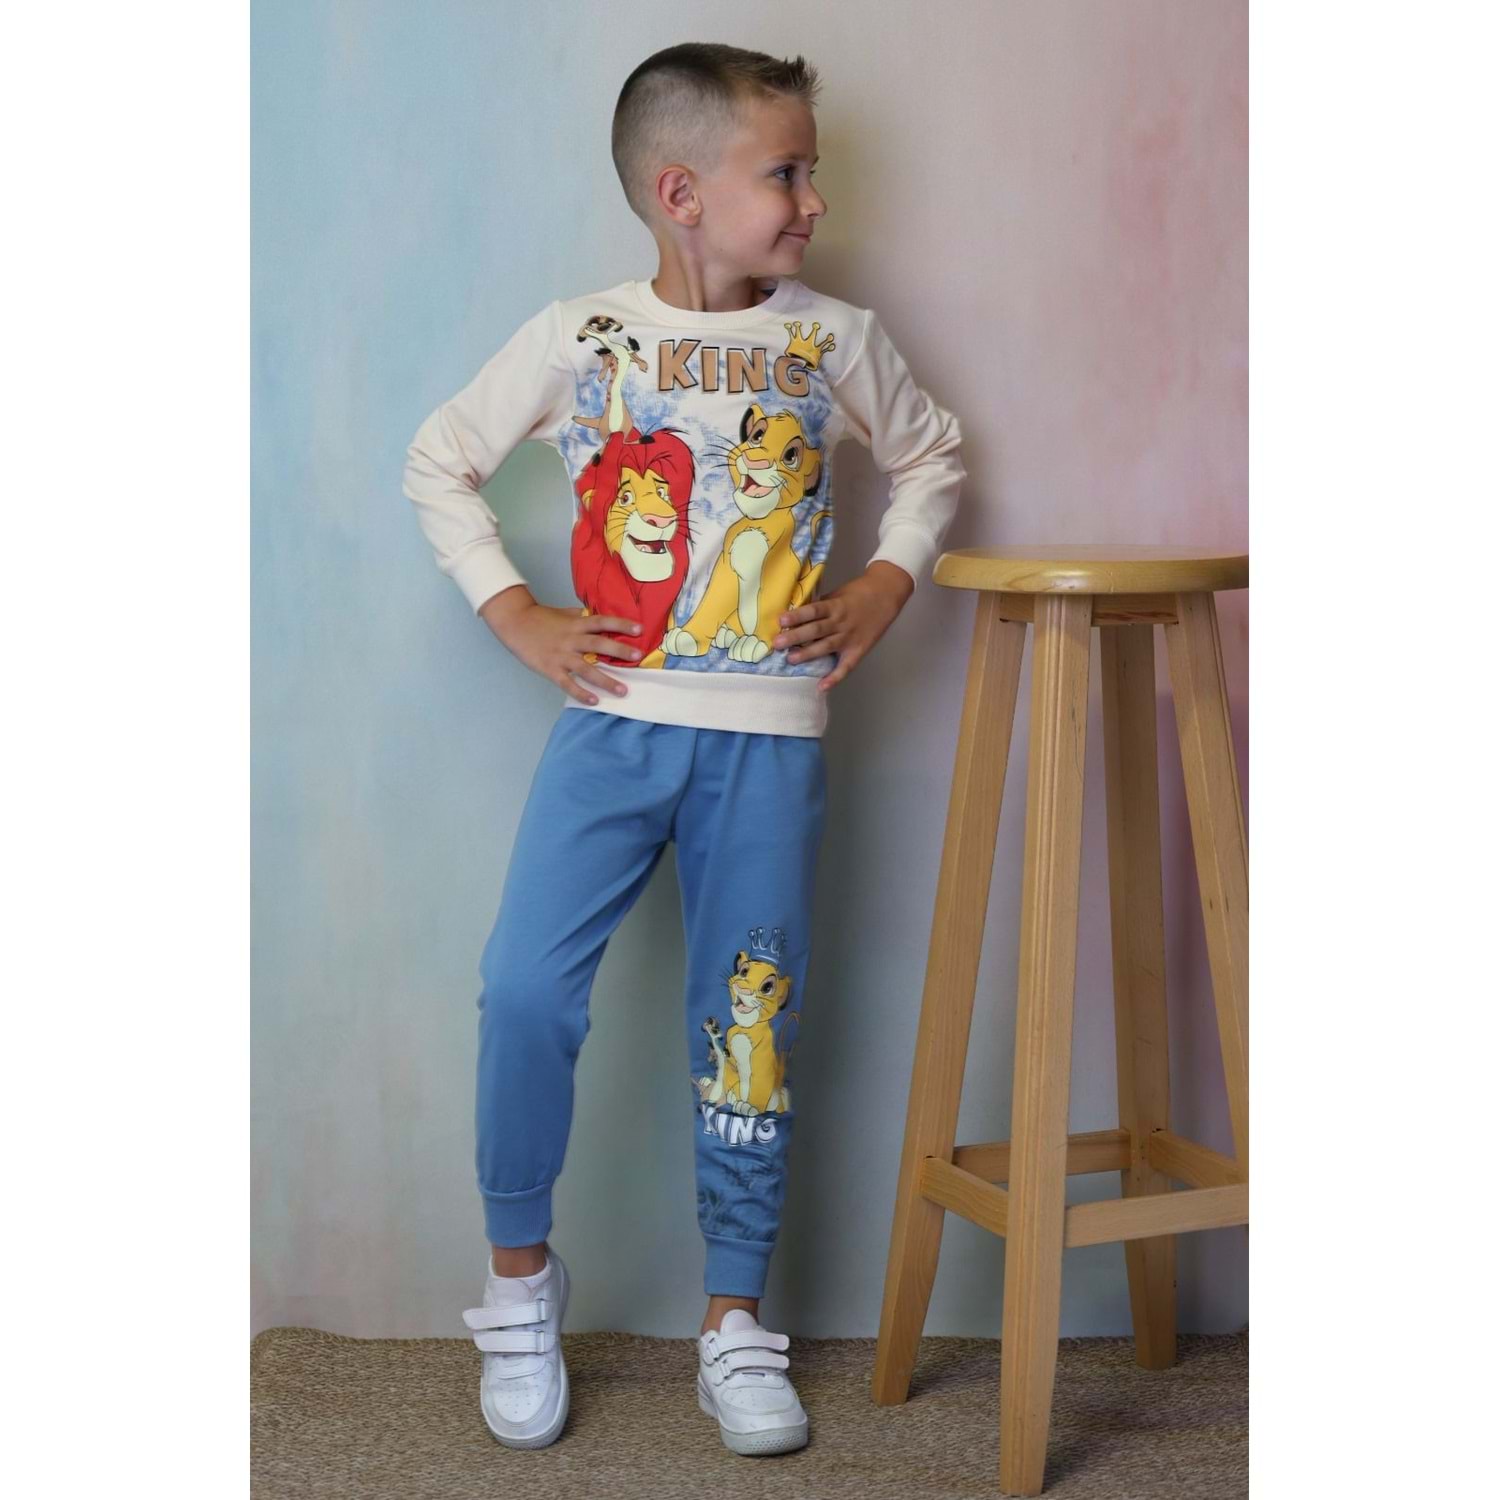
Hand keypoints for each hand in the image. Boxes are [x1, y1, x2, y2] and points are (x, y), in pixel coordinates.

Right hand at [477, 585, 642, 704]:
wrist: (514, 623)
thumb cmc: (540, 618)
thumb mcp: (563, 614)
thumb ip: (581, 617)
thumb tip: (598, 616)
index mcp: (576, 624)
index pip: (602, 622)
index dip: (621, 625)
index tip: (639, 629)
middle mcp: (571, 639)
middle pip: (599, 644)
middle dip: (619, 651)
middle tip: (638, 657)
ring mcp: (561, 655)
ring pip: (587, 669)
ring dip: (606, 680)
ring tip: (623, 690)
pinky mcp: (550, 669)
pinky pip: (568, 683)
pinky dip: (581, 693)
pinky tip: (595, 701)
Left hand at [771, 561, 914, 692]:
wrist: (886, 595)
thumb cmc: (857, 592)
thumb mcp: (837, 594)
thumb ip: (821, 606)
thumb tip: (797, 616)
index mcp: (835, 606)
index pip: (814, 611)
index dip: (797, 616)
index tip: (781, 620)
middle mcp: (841, 622)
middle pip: (816, 630)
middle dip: (796, 637)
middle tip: (777, 644)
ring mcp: (849, 638)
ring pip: (826, 646)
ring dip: (808, 654)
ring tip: (791, 659)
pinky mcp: (858, 650)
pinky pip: (845, 666)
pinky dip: (834, 678)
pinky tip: (821, 687)